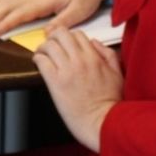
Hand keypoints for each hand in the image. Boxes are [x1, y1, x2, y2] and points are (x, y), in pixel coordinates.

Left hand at [33, 27, 122, 152]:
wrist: (101, 122)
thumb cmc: (109, 102)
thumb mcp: (116, 74)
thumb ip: (107, 54)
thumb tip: (94, 43)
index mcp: (94, 58)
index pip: (77, 34)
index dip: (69, 36)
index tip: (65, 43)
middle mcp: (79, 60)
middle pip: (60, 34)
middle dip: (54, 37)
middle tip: (51, 44)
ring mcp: (66, 70)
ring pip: (48, 45)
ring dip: (43, 48)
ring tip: (42, 54)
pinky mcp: (55, 82)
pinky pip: (42, 61)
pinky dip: (38, 58)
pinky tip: (39, 62)